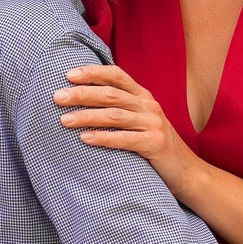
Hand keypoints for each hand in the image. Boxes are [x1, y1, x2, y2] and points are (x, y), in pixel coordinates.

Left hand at [55, 64, 194, 190]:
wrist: (186, 171)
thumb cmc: (153, 145)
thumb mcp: (139, 120)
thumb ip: (119, 108)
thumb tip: (81, 99)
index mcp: (143, 96)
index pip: (116, 76)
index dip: (92, 72)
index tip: (68, 74)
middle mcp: (149, 106)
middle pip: (110, 94)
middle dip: (81, 94)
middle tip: (57, 97)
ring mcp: (153, 124)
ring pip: (114, 115)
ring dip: (86, 116)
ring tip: (64, 119)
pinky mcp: (155, 144)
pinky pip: (125, 139)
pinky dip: (103, 138)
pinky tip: (85, 139)